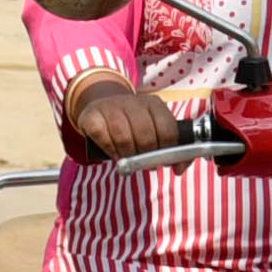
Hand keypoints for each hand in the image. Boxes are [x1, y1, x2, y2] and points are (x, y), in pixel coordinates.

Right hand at [60, 76, 189, 164]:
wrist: (101, 105)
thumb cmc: (133, 125)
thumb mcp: (154, 130)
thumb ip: (172, 150)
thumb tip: (179, 169)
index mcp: (154, 104)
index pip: (168, 130)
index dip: (166, 151)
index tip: (161, 161)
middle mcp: (133, 102)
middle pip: (146, 136)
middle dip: (146, 156)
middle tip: (142, 163)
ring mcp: (111, 107)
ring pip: (124, 138)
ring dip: (127, 156)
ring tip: (127, 160)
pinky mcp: (92, 115)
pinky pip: (102, 137)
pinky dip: (109, 150)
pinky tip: (114, 152)